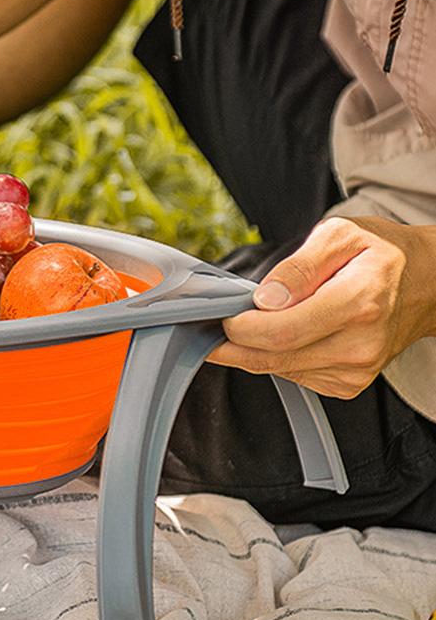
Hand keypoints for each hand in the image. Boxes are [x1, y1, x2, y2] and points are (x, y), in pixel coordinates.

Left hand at [208, 216, 435, 398]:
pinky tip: (275, 335)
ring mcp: (356, 370)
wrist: (427, 284)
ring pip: (279, 369)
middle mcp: (359, 345)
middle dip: (231, 344)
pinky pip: (293, 374)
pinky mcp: (349, 384)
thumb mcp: (340, 235)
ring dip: (250, 350)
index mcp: (357, 303)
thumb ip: (299, 265)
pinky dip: (274, 357)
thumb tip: (265, 298)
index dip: (239, 328)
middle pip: (273, 357)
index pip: (281, 331)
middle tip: (205, 326)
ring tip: (240, 323)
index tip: (217, 315)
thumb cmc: (381, 254)